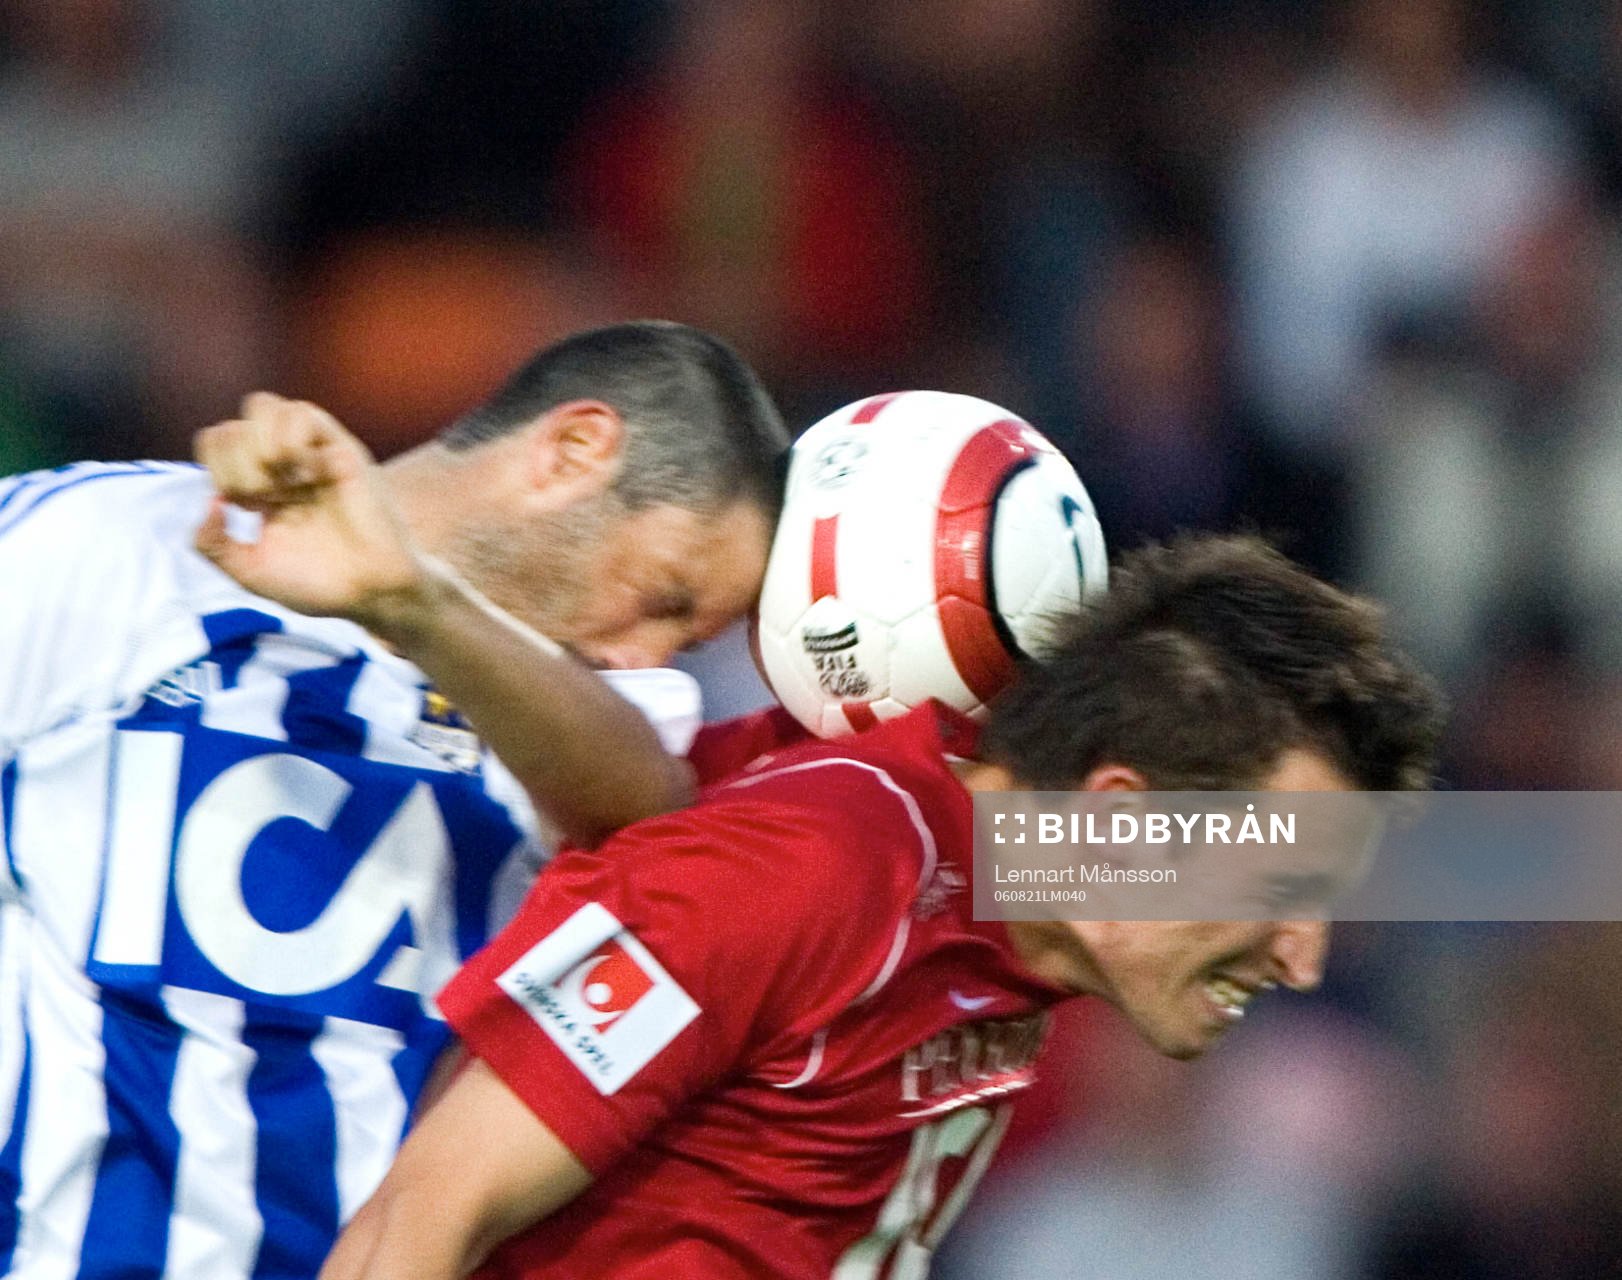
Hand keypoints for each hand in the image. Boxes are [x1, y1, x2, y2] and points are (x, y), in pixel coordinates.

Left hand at [194, 392, 428, 627]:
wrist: (371, 592)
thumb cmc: (318, 584)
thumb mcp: (249, 572)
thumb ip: (212, 544)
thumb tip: (210, 500)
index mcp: (260, 485)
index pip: (217, 443)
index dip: (217, 472)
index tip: (247, 510)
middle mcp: (284, 463)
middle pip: (231, 427)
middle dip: (235, 469)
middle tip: (264, 503)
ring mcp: (312, 452)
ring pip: (262, 406)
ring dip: (258, 448)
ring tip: (282, 486)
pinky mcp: (341, 449)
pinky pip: (301, 414)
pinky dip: (289, 441)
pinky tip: (305, 475)